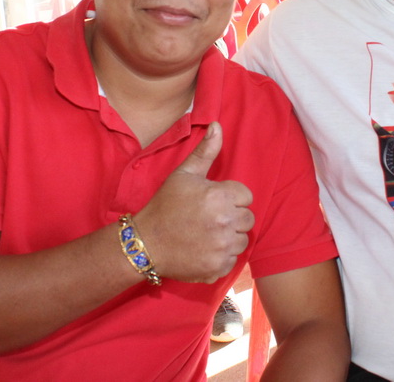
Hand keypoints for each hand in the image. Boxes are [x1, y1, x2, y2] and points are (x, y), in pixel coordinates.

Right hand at [134, 122, 253, 282]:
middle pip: (248, 218)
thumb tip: (218, 125)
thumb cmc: (165, 205)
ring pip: (242, 240)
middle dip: (232, 217)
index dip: (229, 197)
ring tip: (206, 234)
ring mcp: (223, 247)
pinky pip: (233, 260)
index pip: (246, 196)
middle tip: (208, 219)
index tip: (212, 202)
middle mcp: (225, 222)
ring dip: (229, 237)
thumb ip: (206, 151)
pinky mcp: (218, 267)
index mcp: (220, 196)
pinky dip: (222, 257)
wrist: (145, 243)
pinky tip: (204, 250)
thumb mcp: (184, 174)